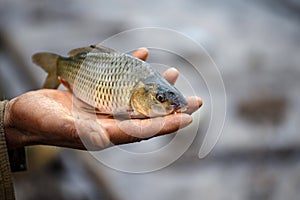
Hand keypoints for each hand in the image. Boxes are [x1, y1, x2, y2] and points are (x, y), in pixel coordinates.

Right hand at [4, 48, 201, 149]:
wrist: (24, 115)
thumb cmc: (40, 122)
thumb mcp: (61, 127)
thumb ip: (83, 132)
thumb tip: (106, 137)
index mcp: (106, 133)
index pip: (142, 129)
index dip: (165, 125)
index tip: (187, 118)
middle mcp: (111, 121)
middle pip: (147, 114)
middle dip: (171, 107)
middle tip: (195, 100)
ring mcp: (106, 107)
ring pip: (138, 95)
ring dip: (156, 85)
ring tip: (174, 73)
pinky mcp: (98, 93)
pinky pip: (119, 79)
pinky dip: (130, 66)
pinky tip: (142, 54)